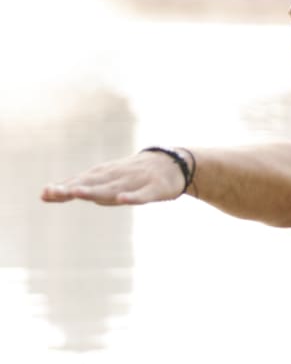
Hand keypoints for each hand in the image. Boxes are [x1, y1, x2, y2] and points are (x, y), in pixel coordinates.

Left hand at [40, 151, 187, 205]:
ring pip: (113, 188)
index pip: (81, 181)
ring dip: (95, 191)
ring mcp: (135, 182)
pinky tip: (122, 200)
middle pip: (92, 183)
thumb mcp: (111, 179)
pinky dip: (132, 197)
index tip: (44, 194)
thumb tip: (61, 192)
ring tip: (78, 193)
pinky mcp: (154, 189)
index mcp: (106, 175)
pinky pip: (142, 195)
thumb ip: (89, 187)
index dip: (63, 188)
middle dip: (73, 188)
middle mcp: (117, 176)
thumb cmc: (136, 174)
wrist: (173, 163)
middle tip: (53, 192)